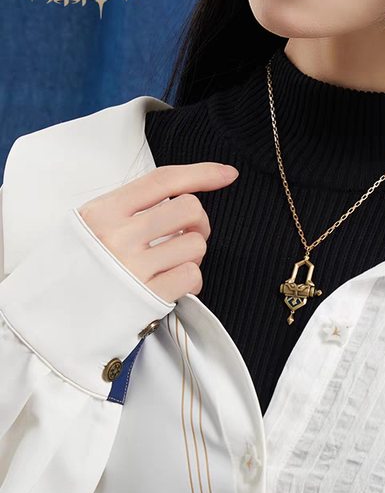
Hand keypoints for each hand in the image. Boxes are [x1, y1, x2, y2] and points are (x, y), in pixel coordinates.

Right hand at [78, 162, 238, 303]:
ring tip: (172, 264)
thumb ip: (129, 208)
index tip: (227, 174)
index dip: (201, 173)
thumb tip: (181, 195)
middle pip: (189, 209)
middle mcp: (117, 236)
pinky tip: (173, 285)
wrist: (49, 319)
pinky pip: (192, 276)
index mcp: (103, 211)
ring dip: (193, 255)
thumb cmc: (76, 269)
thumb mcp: (89, 226)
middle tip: (187, 237)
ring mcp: (132, 268)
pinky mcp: (146, 298)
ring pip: (196, 245)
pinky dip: (191, 281)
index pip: (162, 180)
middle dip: (199, 223)